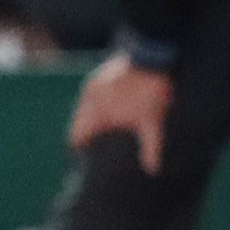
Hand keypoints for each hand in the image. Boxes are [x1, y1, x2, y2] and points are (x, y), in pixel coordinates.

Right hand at [68, 52, 171, 174]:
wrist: (151, 59)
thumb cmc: (151, 92)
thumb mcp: (152, 122)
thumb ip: (151, 147)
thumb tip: (152, 169)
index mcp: (98, 114)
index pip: (76, 136)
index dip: (80, 146)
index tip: (85, 152)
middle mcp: (90, 100)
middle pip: (77, 122)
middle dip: (84, 131)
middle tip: (96, 139)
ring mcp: (93, 84)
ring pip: (83, 106)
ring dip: (89, 115)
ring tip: (104, 122)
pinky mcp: (99, 74)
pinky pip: (91, 92)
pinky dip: (96, 101)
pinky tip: (109, 103)